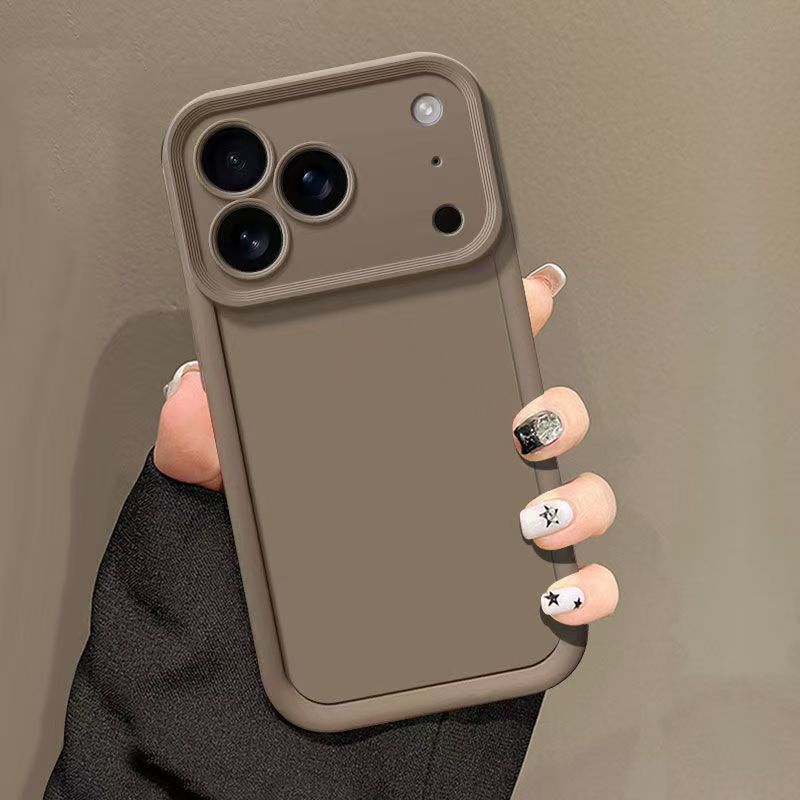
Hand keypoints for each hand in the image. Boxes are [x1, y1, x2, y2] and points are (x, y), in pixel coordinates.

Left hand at [154, 264, 618, 624]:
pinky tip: (557, 586)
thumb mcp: (225, 487)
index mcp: (413, 429)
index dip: (512, 316)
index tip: (533, 292)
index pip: (472, 357)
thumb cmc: (269, 557)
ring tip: (535, 513)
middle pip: (543, 417)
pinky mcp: (512, 594)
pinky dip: (588, 586)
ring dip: (578, 496)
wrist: (266, 653)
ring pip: (574, 493)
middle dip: (555, 411)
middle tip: (524, 427)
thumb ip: (204, 439)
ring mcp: (496, 530)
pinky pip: (576, 586)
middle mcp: (464, 472)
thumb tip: (198, 394)